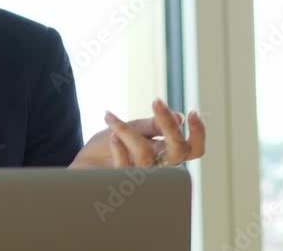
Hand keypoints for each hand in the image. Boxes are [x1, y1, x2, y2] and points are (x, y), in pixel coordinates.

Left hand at [69, 98, 205, 168]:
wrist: (82, 167)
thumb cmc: (108, 148)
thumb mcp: (132, 129)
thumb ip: (153, 125)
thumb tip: (179, 116)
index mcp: (164, 154)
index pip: (192, 150)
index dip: (199, 134)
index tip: (193, 112)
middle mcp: (157, 168)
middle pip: (178, 152)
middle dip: (169, 125)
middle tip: (156, 101)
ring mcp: (140, 177)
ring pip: (146, 153)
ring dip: (127, 130)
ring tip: (109, 117)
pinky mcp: (120, 182)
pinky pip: (124, 165)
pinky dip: (118, 146)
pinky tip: (110, 135)